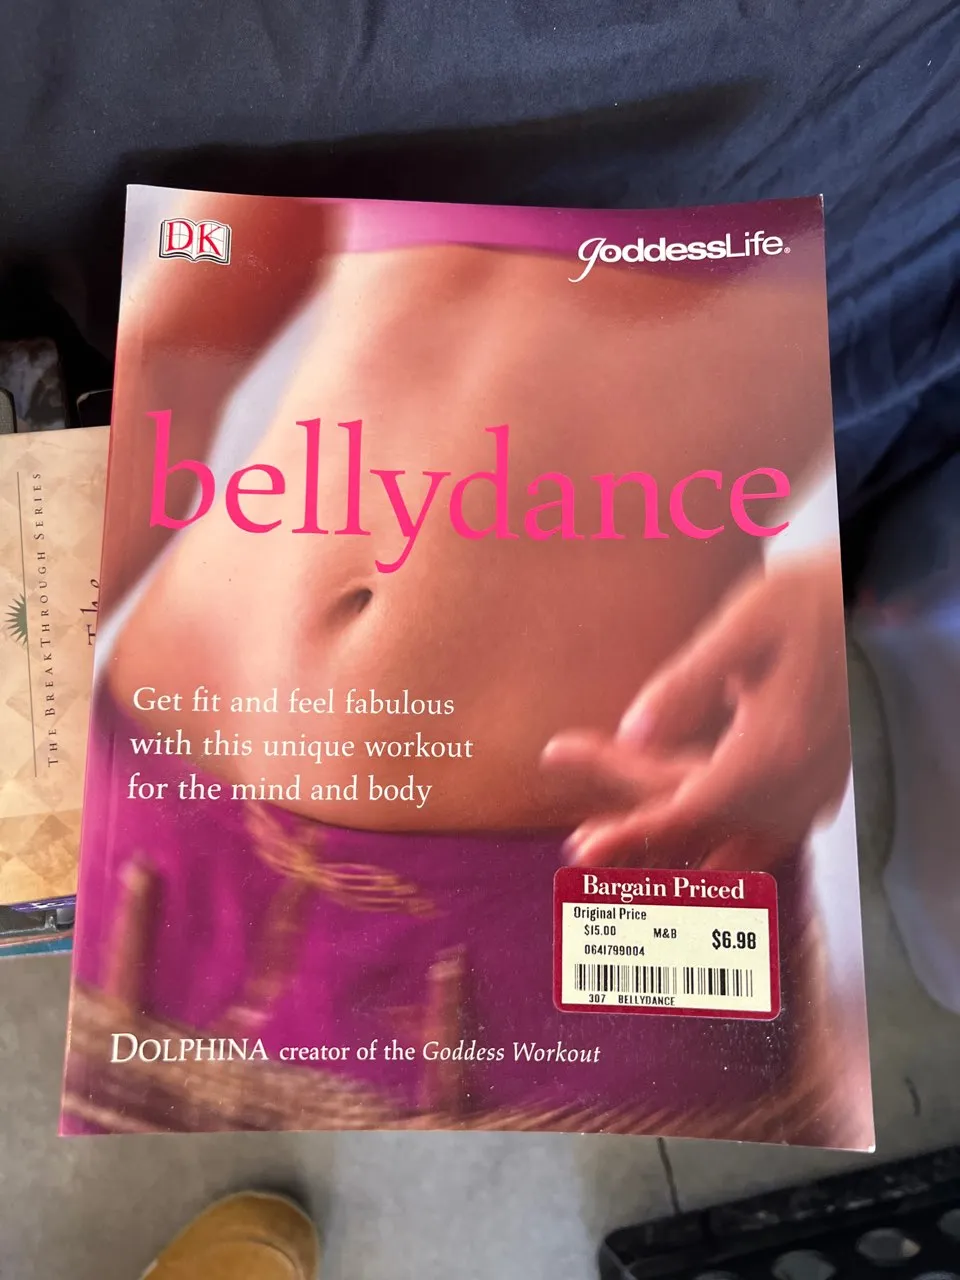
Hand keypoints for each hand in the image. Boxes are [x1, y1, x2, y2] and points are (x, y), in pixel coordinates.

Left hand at [541, 553, 850, 868]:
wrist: (873, 601)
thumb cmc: (805, 600)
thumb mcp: (744, 624)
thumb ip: (687, 681)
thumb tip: (632, 733)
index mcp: (775, 746)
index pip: (689, 809)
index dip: (632, 832)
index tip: (582, 849)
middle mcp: (798, 783)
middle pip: (701, 825)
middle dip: (637, 830)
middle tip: (578, 841)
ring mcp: (813, 791)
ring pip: (733, 842)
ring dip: (676, 849)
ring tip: (619, 852)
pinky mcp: (817, 787)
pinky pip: (761, 834)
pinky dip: (716, 840)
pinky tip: (682, 838)